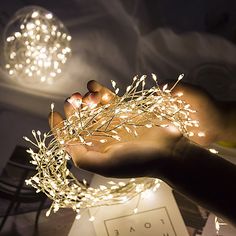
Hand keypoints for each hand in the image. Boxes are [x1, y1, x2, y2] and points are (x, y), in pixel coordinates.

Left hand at [48, 80, 194, 178]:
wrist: (169, 152)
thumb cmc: (138, 160)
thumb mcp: (106, 165)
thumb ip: (82, 157)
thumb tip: (67, 143)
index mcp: (96, 152)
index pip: (72, 141)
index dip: (60, 128)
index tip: (54, 114)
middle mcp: (103, 139)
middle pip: (81, 123)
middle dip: (73, 112)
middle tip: (71, 100)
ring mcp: (114, 125)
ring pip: (94, 110)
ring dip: (86, 101)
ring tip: (84, 94)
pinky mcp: (125, 114)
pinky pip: (110, 101)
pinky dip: (101, 92)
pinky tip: (93, 85)